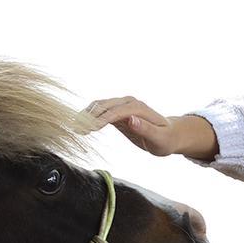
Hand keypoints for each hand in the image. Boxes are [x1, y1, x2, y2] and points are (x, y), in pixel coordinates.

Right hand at [86, 96, 216, 158]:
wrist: (170, 134)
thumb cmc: (166, 139)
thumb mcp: (159, 138)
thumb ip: (145, 129)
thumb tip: (131, 119)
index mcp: (138, 108)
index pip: (115, 112)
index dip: (100, 119)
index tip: (87, 129)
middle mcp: (128, 103)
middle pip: (103, 106)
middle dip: (88, 116)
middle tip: (74, 129)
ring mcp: (122, 106)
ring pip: (99, 107)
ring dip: (85, 115)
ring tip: (73, 127)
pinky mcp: (117, 113)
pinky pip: (100, 112)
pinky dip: (89, 117)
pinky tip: (80, 126)